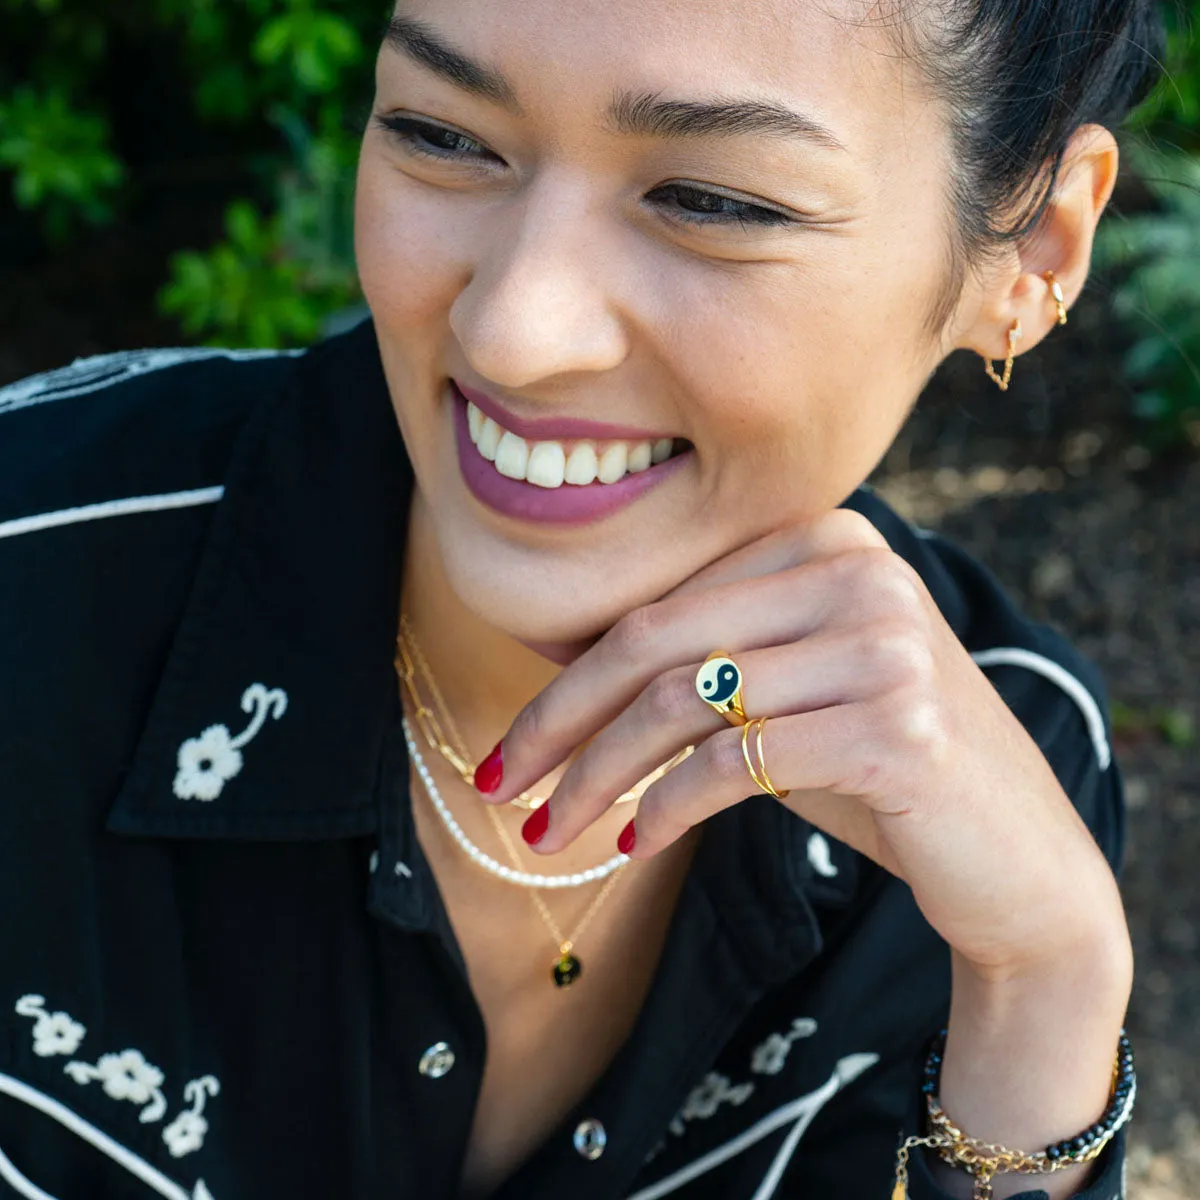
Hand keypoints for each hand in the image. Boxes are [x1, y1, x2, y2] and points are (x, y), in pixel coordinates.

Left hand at [482, 509, 1125, 974]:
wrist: (1015, 856)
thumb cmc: (876, 771)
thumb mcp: (784, 695)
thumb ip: (703, 661)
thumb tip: (562, 666)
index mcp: (825, 539)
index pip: (661, 602)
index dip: (568, 676)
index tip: (513, 742)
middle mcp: (858, 571)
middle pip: (658, 641)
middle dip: (560, 721)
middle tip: (498, 783)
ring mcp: (885, 643)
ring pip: (685, 701)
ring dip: (597, 777)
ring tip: (548, 832)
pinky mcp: (898, 725)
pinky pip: (737, 762)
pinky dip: (666, 807)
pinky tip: (633, 844)